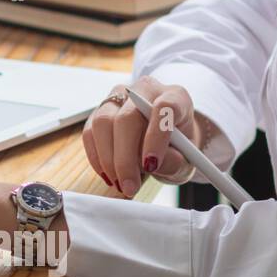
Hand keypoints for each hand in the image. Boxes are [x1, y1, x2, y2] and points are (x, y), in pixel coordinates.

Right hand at [82, 76, 199, 198]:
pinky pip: (89, 133)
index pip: (164, 108)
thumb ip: (174, 162)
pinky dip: (96, 158)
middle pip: (127, 117)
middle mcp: (144, 91)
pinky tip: (108, 174)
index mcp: (175, 96)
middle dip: (125, 156)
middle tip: (129, 185)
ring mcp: (118, 98)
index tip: (151, 164)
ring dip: (108, 159)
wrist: (167, 140)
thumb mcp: (187, 160)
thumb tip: (151, 164)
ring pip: (103, 123)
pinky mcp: (99, 111)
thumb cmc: (179, 148)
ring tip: (120, 183)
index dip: (156, 136)